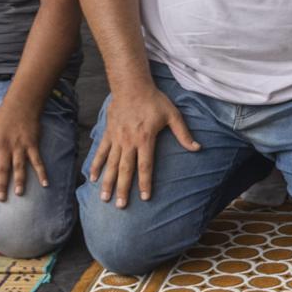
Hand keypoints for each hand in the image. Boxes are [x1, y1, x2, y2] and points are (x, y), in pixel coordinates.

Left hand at [0, 102, 50, 201]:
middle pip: (2, 169)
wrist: (18, 107)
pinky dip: (42, 172)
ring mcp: (19, 147)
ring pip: (18, 166)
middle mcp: (5, 148)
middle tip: (1, 198)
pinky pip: (37, 161)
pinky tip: (45, 183)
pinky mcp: (32, 145)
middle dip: (1, 184)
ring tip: (19, 193)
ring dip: (19, 180)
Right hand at [88, 83, 197, 208]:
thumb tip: (198, 148)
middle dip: (123, 189)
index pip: (145, 166)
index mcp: (145, 139)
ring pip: (111, 164)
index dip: (145, 182)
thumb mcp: (173, 115)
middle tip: (120, 206)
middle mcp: (129, 141)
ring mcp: (116, 138)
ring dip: (108, 182)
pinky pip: (101, 152)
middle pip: (125, 169)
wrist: (131, 85)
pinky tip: (93, 178)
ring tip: (104, 198)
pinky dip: (96, 165)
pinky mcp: (108, 133)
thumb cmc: (154, 100)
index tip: (145, 198)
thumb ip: (184, 134)